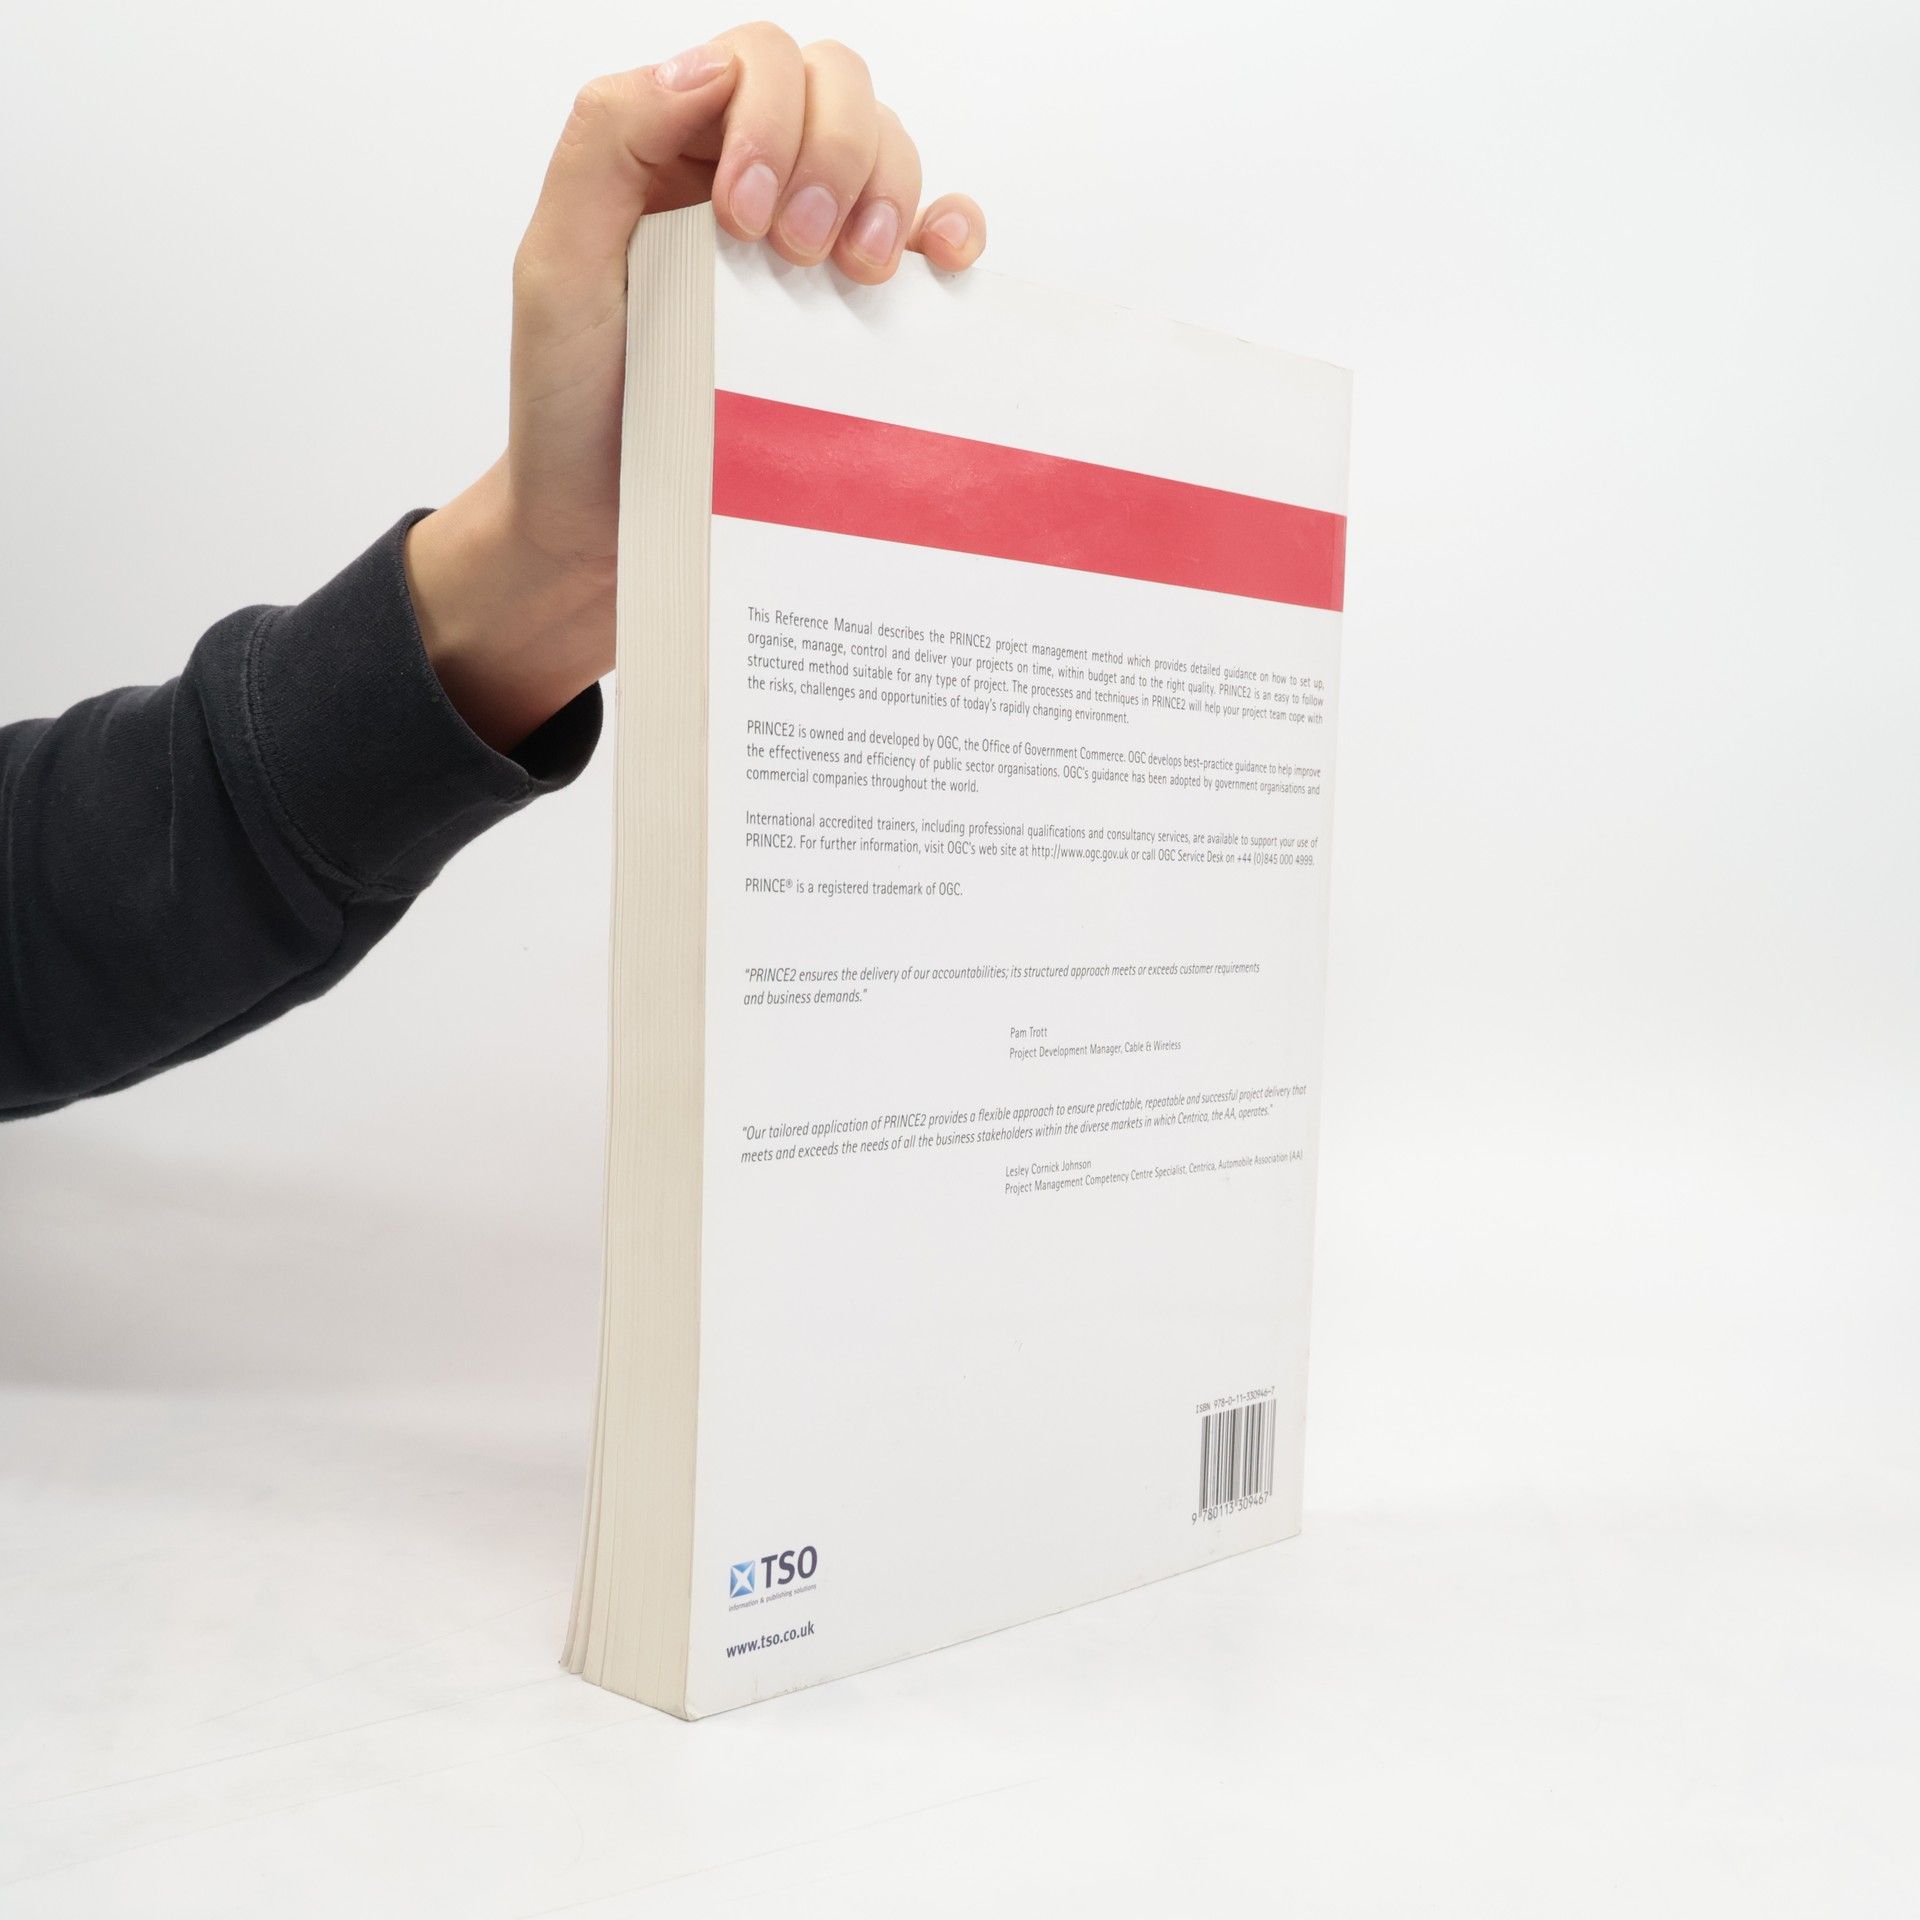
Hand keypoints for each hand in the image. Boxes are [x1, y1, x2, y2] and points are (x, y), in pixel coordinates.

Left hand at [405, 25, 986, 751]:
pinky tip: (938, 262)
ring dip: (891, 189)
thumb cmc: (574, 415)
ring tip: (854, 279)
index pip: (754, 64)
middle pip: (835, 88)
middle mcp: (748, 183)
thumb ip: (608, 143)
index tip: (742, 218)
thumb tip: (710, 66)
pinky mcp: (856, 316)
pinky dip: (950, 227)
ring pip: (890, 147)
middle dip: (836, 151)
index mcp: (672, 153)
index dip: (768, 118)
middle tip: (801, 252)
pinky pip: (929, 237)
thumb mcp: (557, 268)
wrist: (604, 536)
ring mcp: (810, 248)